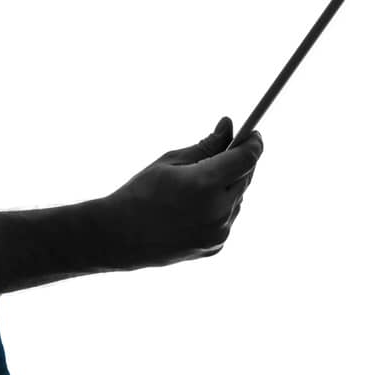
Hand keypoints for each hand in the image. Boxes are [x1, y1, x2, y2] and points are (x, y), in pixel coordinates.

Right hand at [104, 117, 264, 269]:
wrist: (120, 237)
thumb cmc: (140, 193)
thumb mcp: (171, 162)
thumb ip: (206, 146)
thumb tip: (229, 127)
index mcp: (203, 184)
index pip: (246, 159)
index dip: (253, 143)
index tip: (253, 132)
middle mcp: (217, 211)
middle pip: (246, 177)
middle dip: (241, 161)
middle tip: (229, 148)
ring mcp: (218, 233)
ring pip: (238, 199)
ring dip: (229, 185)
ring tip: (200, 182)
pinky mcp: (215, 247)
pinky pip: (228, 218)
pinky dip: (220, 206)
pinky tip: (195, 205)